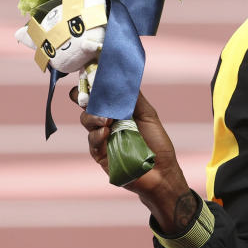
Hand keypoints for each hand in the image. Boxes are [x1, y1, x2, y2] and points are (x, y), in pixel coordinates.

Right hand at [71, 88, 192, 232]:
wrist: (161, 171)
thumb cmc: (157, 143)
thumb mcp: (148, 115)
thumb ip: (134, 99)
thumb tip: (124, 79)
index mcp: (118, 111)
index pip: (100, 95)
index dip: (92, 86)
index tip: (89, 75)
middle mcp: (107, 122)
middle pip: (87, 106)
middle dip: (85, 98)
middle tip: (91, 95)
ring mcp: (102, 138)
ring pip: (86, 121)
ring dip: (93, 116)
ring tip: (106, 119)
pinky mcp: (100, 154)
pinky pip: (92, 141)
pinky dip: (97, 135)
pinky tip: (105, 133)